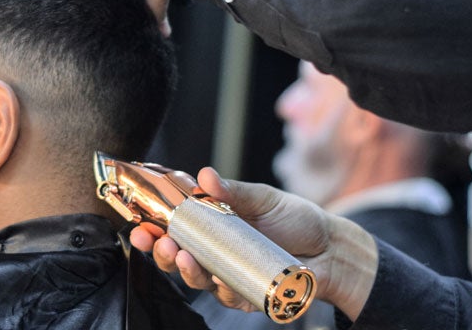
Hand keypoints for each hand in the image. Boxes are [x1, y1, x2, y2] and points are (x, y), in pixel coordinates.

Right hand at [129, 167, 378, 319]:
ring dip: (187, 271)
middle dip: (163, 254)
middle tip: (158, 242)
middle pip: (179, 260)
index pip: (176, 231)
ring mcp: (231, 278)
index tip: (139, 226)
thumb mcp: (264, 199)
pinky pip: (231, 297)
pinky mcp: (251, 297)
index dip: (154, 231)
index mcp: (213, 230)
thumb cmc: (296, 220)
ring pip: (200, 281)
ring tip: (184, 256)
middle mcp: (217, 256)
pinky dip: (224, 288)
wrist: (333, 248)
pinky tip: (221, 278)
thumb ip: (234, 191)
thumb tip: (204, 175)